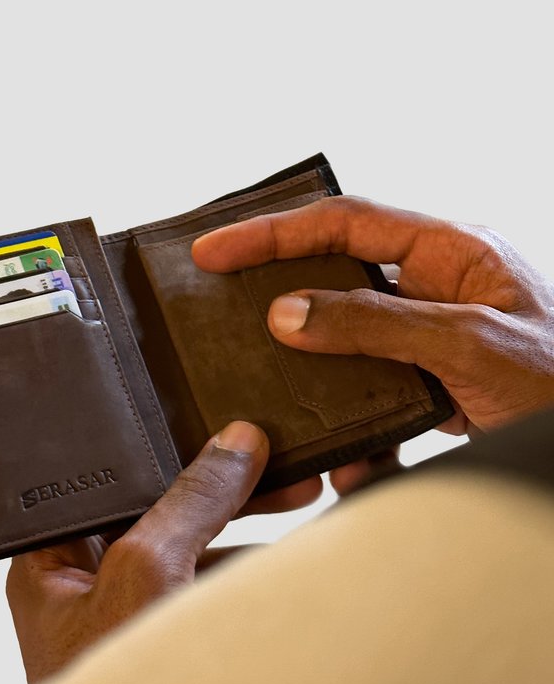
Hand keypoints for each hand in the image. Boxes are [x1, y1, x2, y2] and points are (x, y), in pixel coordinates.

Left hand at [6, 421, 321, 683]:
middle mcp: (84, 587)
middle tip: (279, 470)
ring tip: (298, 504)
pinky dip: (245, 574)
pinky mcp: (167, 645)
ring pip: (188, 549)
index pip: (108, 482)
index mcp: (49, 562)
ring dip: (242, 531)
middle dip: (221, 491)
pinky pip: (207, 590)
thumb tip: (233, 444)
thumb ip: (189, 501)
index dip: (165, 451)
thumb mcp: (148, 571)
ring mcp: (129, 620)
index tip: (219, 434)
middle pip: (156, 511)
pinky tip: (282, 566)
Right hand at [192, 195, 553, 437]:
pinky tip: (352, 460)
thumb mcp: (468, 346)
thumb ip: (376, 325)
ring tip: (278, 390)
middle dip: (280, 287)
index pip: (345, 223)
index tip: (215, 251)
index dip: (273, 232)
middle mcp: (437, 284)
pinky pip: (375, 390)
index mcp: (452, 251)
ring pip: (349, 337)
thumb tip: (289, 314)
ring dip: (316, 371)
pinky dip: (356, 426)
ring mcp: (433, 334)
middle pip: (337, 270)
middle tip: (218, 299)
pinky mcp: (434, 381)